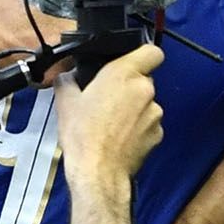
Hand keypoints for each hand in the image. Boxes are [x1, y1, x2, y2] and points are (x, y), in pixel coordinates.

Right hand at [56, 44, 164, 182]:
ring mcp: (154, 113)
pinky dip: (138, 128)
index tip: (132, 62)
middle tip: (108, 99)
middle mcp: (144, 90)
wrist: (97, 172)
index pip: (152, 51)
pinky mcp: (158, 134)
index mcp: (123, 74)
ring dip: (134, 109)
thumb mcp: (65, 102)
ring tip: (112, 123)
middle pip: (144, 80)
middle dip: (129, 87)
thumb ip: (68, 81)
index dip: (143, 55)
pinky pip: (149, 124)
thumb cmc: (83, 135)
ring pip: (147, 103)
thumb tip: (67, 76)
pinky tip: (120, 137)